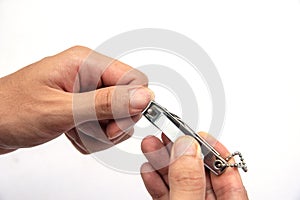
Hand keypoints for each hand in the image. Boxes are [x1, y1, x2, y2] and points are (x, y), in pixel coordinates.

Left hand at [0, 46, 153, 153]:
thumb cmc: (10, 110)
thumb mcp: (60, 109)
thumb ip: (104, 102)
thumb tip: (142, 96)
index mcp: (86, 63)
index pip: (134, 80)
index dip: (132, 105)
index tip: (114, 124)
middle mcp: (89, 74)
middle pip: (128, 101)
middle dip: (113, 123)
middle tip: (89, 128)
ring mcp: (87, 91)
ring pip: (117, 117)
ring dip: (99, 133)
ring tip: (74, 131)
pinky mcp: (84, 106)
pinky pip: (103, 125)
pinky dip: (91, 137)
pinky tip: (71, 133)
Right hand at [140, 132, 247, 199]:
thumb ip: (189, 184)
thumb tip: (187, 149)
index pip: (227, 173)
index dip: (213, 150)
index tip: (198, 134)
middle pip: (199, 174)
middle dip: (180, 152)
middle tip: (167, 134)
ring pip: (180, 183)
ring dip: (163, 164)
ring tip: (151, 146)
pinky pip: (167, 196)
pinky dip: (157, 184)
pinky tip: (149, 171)